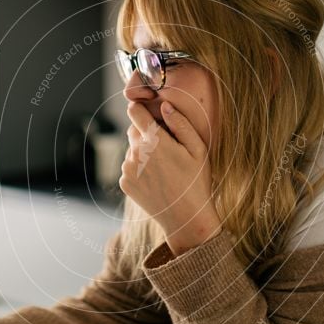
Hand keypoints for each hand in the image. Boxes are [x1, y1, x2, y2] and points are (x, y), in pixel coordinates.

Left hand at [120, 101, 221, 255]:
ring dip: (143, 152)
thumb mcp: (198, 149)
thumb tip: (164, 105)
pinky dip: (139, 169)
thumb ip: (180, 123)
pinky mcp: (125, 183)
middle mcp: (135, 153)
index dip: (141, 108)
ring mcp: (128, 169)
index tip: (149, 113)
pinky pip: (129, 167)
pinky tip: (156, 179)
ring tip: (164, 168)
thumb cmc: (196, 182)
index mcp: (154, 141)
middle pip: (133, 130)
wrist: (186, 218)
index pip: (134, 111)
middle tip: (167, 148)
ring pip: (131, 149)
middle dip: (146, 133)